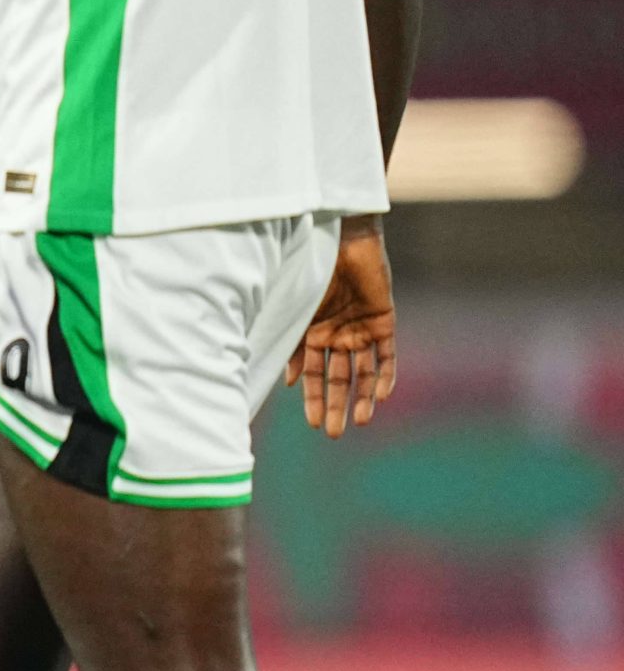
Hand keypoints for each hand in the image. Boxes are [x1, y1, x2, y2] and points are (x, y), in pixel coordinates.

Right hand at [286, 214, 397, 438]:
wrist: (341, 237)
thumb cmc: (308, 265)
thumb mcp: (295, 308)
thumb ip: (289, 342)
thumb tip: (283, 382)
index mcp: (311, 331)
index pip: (310, 373)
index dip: (312, 397)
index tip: (312, 422)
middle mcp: (336, 335)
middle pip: (336, 378)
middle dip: (334, 405)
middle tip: (334, 433)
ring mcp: (360, 329)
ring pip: (363, 372)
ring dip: (362, 397)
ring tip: (360, 421)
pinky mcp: (383, 322)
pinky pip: (387, 355)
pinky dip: (386, 375)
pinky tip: (383, 396)